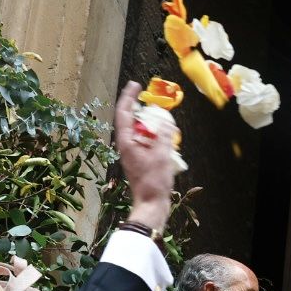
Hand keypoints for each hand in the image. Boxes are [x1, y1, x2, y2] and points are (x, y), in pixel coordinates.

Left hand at [113, 80, 176, 231]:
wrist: (151, 205)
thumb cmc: (154, 182)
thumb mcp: (162, 155)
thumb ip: (163, 134)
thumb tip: (165, 121)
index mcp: (126, 142)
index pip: (124, 113)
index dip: (128, 97)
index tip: (135, 85)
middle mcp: (126, 146)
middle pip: (129, 120)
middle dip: (139, 108)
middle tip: (148, 98)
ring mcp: (131, 154)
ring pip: (137, 131)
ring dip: (147, 122)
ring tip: (158, 116)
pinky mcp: (138, 161)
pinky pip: (143, 142)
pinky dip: (151, 135)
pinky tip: (162, 136)